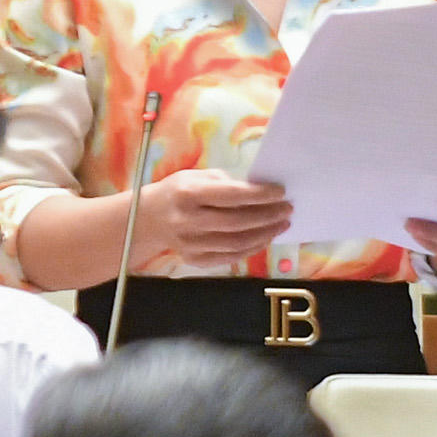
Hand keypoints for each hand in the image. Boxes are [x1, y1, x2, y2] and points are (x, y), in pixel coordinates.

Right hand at [138, 169, 291, 263]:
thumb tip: (262, 192)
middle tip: (287, 209)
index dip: (260, 194)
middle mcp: (188, 220)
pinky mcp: (194, 260)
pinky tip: (265, 237)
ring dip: (265, 234)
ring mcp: (190, 244)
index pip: (231, 195)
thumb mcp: (198, 176)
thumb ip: (227, 183)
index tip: (281, 192)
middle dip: (268, 216)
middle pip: (237, 222)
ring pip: (237, 243)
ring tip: (282, 224)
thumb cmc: (180, 191)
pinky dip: (252, 247)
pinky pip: (230, 256)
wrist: (149, 218)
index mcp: (189, 193)